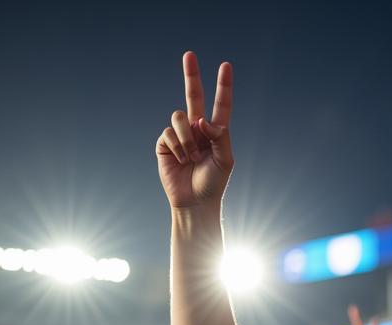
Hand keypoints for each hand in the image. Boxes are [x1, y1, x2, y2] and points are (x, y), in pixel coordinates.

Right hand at [156, 52, 233, 210]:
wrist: (195, 202)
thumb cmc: (214, 184)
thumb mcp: (225, 160)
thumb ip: (220, 136)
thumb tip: (202, 119)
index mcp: (215, 132)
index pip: (221, 105)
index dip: (223, 87)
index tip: (226, 66)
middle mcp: (198, 129)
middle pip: (194, 96)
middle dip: (191, 75)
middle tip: (189, 54)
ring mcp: (181, 135)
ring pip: (180, 116)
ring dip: (188, 137)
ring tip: (192, 157)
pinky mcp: (165, 143)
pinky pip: (169, 132)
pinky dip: (177, 146)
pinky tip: (181, 160)